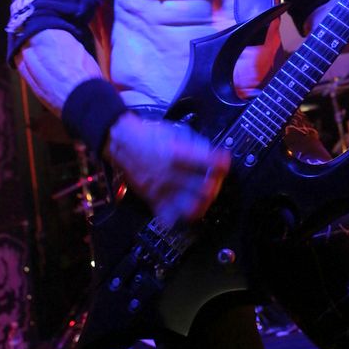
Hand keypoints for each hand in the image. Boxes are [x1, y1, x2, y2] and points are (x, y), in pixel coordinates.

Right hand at [104, 112, 229, 225]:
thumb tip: (215, 155)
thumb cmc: (151, 136)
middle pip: (204, 189)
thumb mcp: (176, 131)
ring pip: (190, 207)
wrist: (124, 143)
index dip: (220, 163)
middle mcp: (170, 174)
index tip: (224, 163)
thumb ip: (196, 145)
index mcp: (177, 154)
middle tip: (216, 181)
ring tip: (205, 199)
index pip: (207, 162)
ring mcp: (161, 189)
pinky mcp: (153, 199)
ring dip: (203, 204)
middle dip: (215, 185)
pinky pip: (170, 217)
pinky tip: (188, 210)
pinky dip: (181, 216)